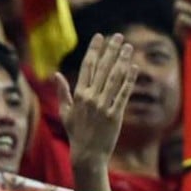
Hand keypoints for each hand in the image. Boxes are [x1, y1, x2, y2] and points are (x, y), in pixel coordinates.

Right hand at [55, 33, 136, 169]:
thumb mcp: (65, 112)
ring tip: (129, 47)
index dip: (94, 50)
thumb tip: (55, 75)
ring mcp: (103, 106)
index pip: (87, 66)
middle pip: (102, 68)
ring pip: (114, 78)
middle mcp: (90, 98)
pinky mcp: (115, 115)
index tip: (100, 36)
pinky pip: (123, 94)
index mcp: (78, 95)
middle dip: (111, 50)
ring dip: (122, 61)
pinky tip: (134, 68)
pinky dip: (129, 80)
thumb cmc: (76, 133)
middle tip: (119, 36)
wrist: (87, 154)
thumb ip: (62, 92)